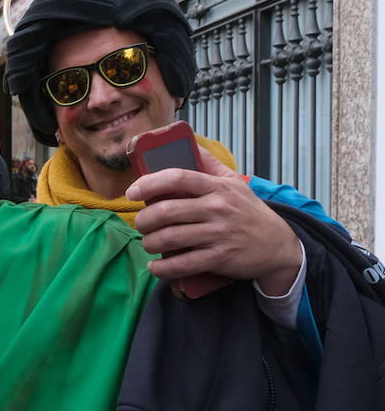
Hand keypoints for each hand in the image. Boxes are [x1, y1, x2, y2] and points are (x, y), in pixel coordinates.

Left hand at [126, 148, 301, 295]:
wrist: (279, 245)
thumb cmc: (249, 211)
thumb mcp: (234, 182)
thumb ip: (210, 163)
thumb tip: (188, 142)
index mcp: (217, 187)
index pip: (177, 177)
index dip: (148, 183)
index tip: (132, 192)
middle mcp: (217, 209)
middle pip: (166, 211)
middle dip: (144, 220)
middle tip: (141, 224)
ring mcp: (219, 234)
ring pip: (169, 238)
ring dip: (149, 243)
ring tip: (148, 243)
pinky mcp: (220, 258)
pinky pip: (182, 264)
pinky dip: (162, 268)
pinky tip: (155, 266)